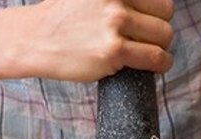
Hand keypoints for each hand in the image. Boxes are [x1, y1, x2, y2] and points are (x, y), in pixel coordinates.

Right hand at [15, 0, 173, 80]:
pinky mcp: (113, 50)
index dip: (157, 14)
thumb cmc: (63, 18)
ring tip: (151, 54)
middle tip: (149, 41)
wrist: (35, 40)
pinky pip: (154, 57)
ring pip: (163, 36)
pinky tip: (157, 66)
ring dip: (162, 47)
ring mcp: (114, 23)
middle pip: (165, 15)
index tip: (150, 24)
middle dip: (159, 30)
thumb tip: (151, 10)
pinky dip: (162, 63)